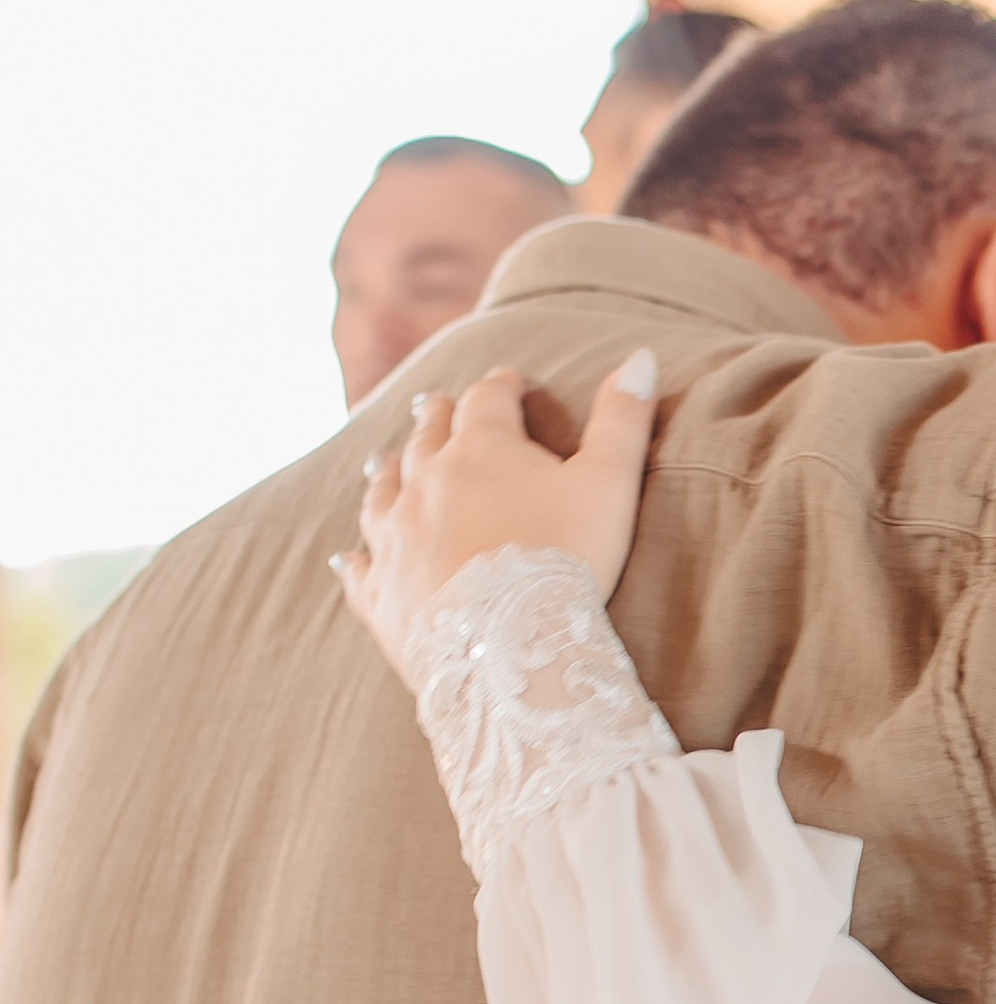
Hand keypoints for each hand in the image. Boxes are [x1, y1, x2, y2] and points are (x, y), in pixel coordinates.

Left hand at [334, 354, 657, 688]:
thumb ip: (623, 419)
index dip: (501, 387)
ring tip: (383, 462)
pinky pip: (360, 571)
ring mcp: (396, 537)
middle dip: (439, 418)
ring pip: (384, 494)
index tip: (510, 383)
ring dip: (388, 474)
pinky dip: (353, 561)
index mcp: (482, 449)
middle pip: (428, 437)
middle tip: (438, 405)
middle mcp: (427, 482)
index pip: (488, 400)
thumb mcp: (610, 482)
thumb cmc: (567, 558)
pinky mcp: (382, 593)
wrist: (511, 646)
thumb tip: (642, 357)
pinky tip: (345, 559)